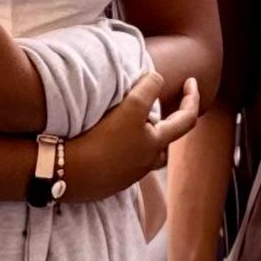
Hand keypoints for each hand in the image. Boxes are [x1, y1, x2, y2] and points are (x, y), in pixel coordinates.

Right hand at [65, 74, 207, 200]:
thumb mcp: (131, 106)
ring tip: (127, 124)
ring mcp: (127, 175)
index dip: (192, 97)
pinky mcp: (108, 180)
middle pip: (164, 141)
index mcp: (156, 144)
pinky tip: (105, 140)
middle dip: (162, 123)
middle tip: (149, 108)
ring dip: (142, 137)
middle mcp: (146, 162)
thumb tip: (156, 79)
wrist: (68, 172)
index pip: (187, 119)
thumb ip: (149, 88)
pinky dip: (121, 147)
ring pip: (143, 152)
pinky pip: (123, 161)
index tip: (191, 80)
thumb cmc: (103, 139)